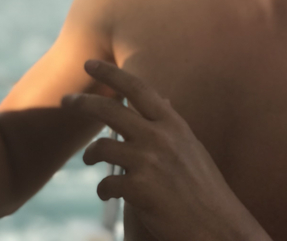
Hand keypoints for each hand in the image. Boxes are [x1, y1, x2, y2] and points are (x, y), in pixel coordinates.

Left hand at [63, 60, 268, 240]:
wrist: (221, 230)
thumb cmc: (205, 190)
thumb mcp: (191, 147)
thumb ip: (171, 124)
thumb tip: (162, 97)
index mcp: (173, 125)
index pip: (137, 88)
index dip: (111, 72)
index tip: (89, 62)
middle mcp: (160, 137)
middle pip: (108, 110)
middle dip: (82, 102)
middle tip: (65, 100)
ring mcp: (149, 162)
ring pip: (101, 147)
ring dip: (90, 154)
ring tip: (89, 160)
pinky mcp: (140, 190)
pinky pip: (107, 183)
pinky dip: (103, 189)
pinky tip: (106, 193)